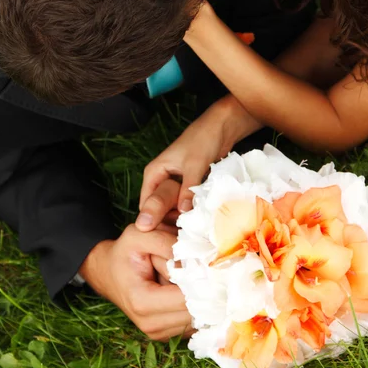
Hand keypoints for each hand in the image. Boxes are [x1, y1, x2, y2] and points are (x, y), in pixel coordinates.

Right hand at [78, 224, 191, 340]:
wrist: (109, 273)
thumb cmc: (124, 252)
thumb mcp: (139, 236)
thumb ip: (166, 242)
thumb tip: (198, 258)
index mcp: (142, 302)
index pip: (187, 297)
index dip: (199, 277)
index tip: (203, 259)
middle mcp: (150, 324)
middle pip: (196, 309)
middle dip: (201, 287)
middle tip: (195, 266)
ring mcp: (159, 333)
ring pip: (199, 317)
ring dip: (200, 297)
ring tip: (186, 277)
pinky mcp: (168, 334)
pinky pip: (195, 322)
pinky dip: (197, 305)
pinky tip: (186, 288)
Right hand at [137, 95, 260, 230]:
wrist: (221, 126)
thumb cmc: (202, 140)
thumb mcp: (194, 165)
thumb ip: (187, 189)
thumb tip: (182, 214)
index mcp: (154, 173)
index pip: (146, 205)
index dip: (153, 222)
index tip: (163, 239)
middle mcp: (161, 179)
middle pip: (159, 208)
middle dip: (168, 222)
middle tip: (179, 240)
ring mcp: (176, 183)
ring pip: (174, 207)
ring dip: (181, 218)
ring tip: (190, 234)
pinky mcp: (189, 185)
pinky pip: (186, 203)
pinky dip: (191, 211)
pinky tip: (199, 223)